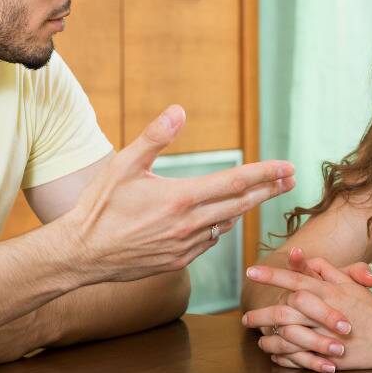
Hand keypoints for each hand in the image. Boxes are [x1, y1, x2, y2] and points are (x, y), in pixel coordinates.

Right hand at [64, 105, 295, 282]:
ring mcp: (185, 247)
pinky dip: (219, 227)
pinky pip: (209, 241)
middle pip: (241, 205)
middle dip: (269, 190)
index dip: (265, 174)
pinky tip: (219, 219)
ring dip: (243, 208)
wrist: (80, 255)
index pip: (235, 182)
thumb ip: (155, 137)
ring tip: (258, 194)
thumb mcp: (123, 164)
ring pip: (225, 224)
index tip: (288, 167)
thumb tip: (179, 110)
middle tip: (291, 180)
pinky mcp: (178, 262)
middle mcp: (189, 225)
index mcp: (181, 199)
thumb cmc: (98, 207)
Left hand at [241, 249, 371, 372]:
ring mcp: (328, 337)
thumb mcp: (350, 284)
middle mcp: (326, 313)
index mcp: (330, 292)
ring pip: (289, 336)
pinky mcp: (330, 358)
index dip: (271, 275)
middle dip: (261, 314)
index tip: (250, 271)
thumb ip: (325, 270)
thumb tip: (305, 259)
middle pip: (286, 311)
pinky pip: (299, 358)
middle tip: (245, 317)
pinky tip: (275, 354)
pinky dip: (284, 356)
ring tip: (259, 337)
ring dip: (270, 338)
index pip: (294, 280)